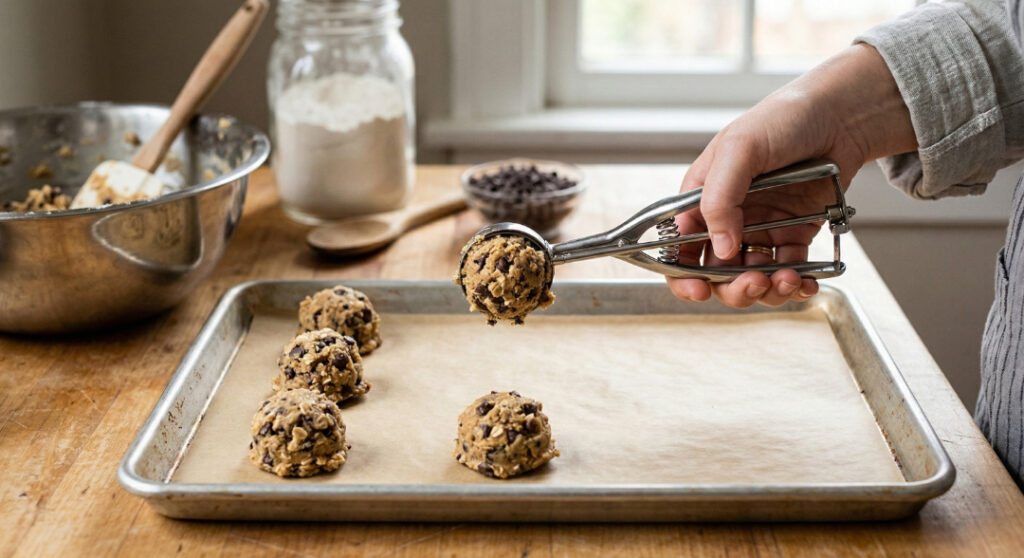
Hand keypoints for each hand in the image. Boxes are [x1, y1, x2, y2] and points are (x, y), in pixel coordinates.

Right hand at [667, 44, 915, 307]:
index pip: (679, 247)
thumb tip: (721, 248)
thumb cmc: (783, 118)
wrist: (840, 115)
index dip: (684, 275)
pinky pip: (787, 271)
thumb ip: (720, 198)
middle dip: (732, 287)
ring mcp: (761, 229)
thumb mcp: (740, 149)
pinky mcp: (793, 235)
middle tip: (754, 284)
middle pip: (715, 272)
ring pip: (751, 278)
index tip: (700, 289)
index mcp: (701, 199)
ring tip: (788, 280)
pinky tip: (806, 283)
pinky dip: (795, 284)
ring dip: (766, 290)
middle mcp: (728, 219)